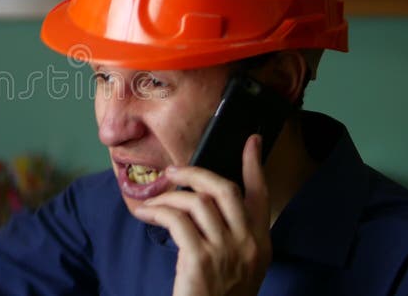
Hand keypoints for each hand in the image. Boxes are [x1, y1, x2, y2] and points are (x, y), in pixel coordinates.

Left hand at [134, 135, 270, 295]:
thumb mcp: (237, 266)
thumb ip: (230, 236)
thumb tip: (202, 202)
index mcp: (260, 245)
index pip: (261, 196)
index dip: (255, 165)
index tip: (251, 141)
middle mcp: (247, 245)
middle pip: (226, 189)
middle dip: (197, 173)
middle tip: (174, 171)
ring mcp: (225, 252)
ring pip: (196, 202)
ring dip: (168, 197)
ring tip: (152, 203)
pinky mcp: (199, 259)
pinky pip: (176, 220)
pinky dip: (157, 211)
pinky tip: (146, 214)